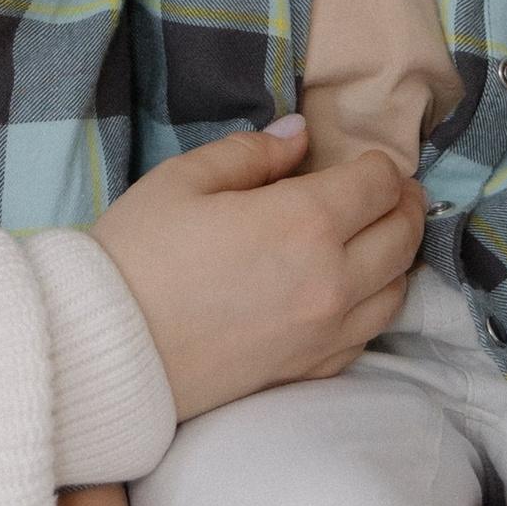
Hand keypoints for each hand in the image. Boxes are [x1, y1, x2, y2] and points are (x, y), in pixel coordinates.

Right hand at [92, 120, 423, 420]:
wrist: (104, 352)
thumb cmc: (137, 256)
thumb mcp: (184, 180)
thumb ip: (252, 152)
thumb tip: (298, 135)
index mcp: (305, 221)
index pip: (378, 183)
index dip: (378, 163)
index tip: (365, 159)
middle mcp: (332, 279)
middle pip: (401, 234)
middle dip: (402, 204)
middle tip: (389, 190)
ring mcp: (325, 332)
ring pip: (397, 289)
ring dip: (397, 256)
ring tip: (377, 236)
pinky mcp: (309, 370)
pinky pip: (368, 334)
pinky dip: (374, 304)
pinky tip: (354, 289)